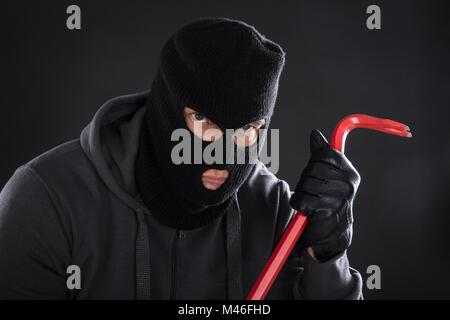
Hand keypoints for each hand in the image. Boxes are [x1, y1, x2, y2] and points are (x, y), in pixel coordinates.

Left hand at [290, 130, 360, 261]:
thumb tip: (315, 134)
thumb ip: (321, 154)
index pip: (325, 154)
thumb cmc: (327, 198)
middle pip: (312, 169)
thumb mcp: (327, 174)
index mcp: (349, 173)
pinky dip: (298, 204)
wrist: (332, 231)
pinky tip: (307, 208)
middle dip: (305, 179)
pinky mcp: (326, 212)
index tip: (317, 173)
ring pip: (305, 184)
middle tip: (311, 190)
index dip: (314, 162)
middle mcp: (348, 185)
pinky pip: (300, 199)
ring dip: (301, 192)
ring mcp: (339, 199)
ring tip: (310, 200)